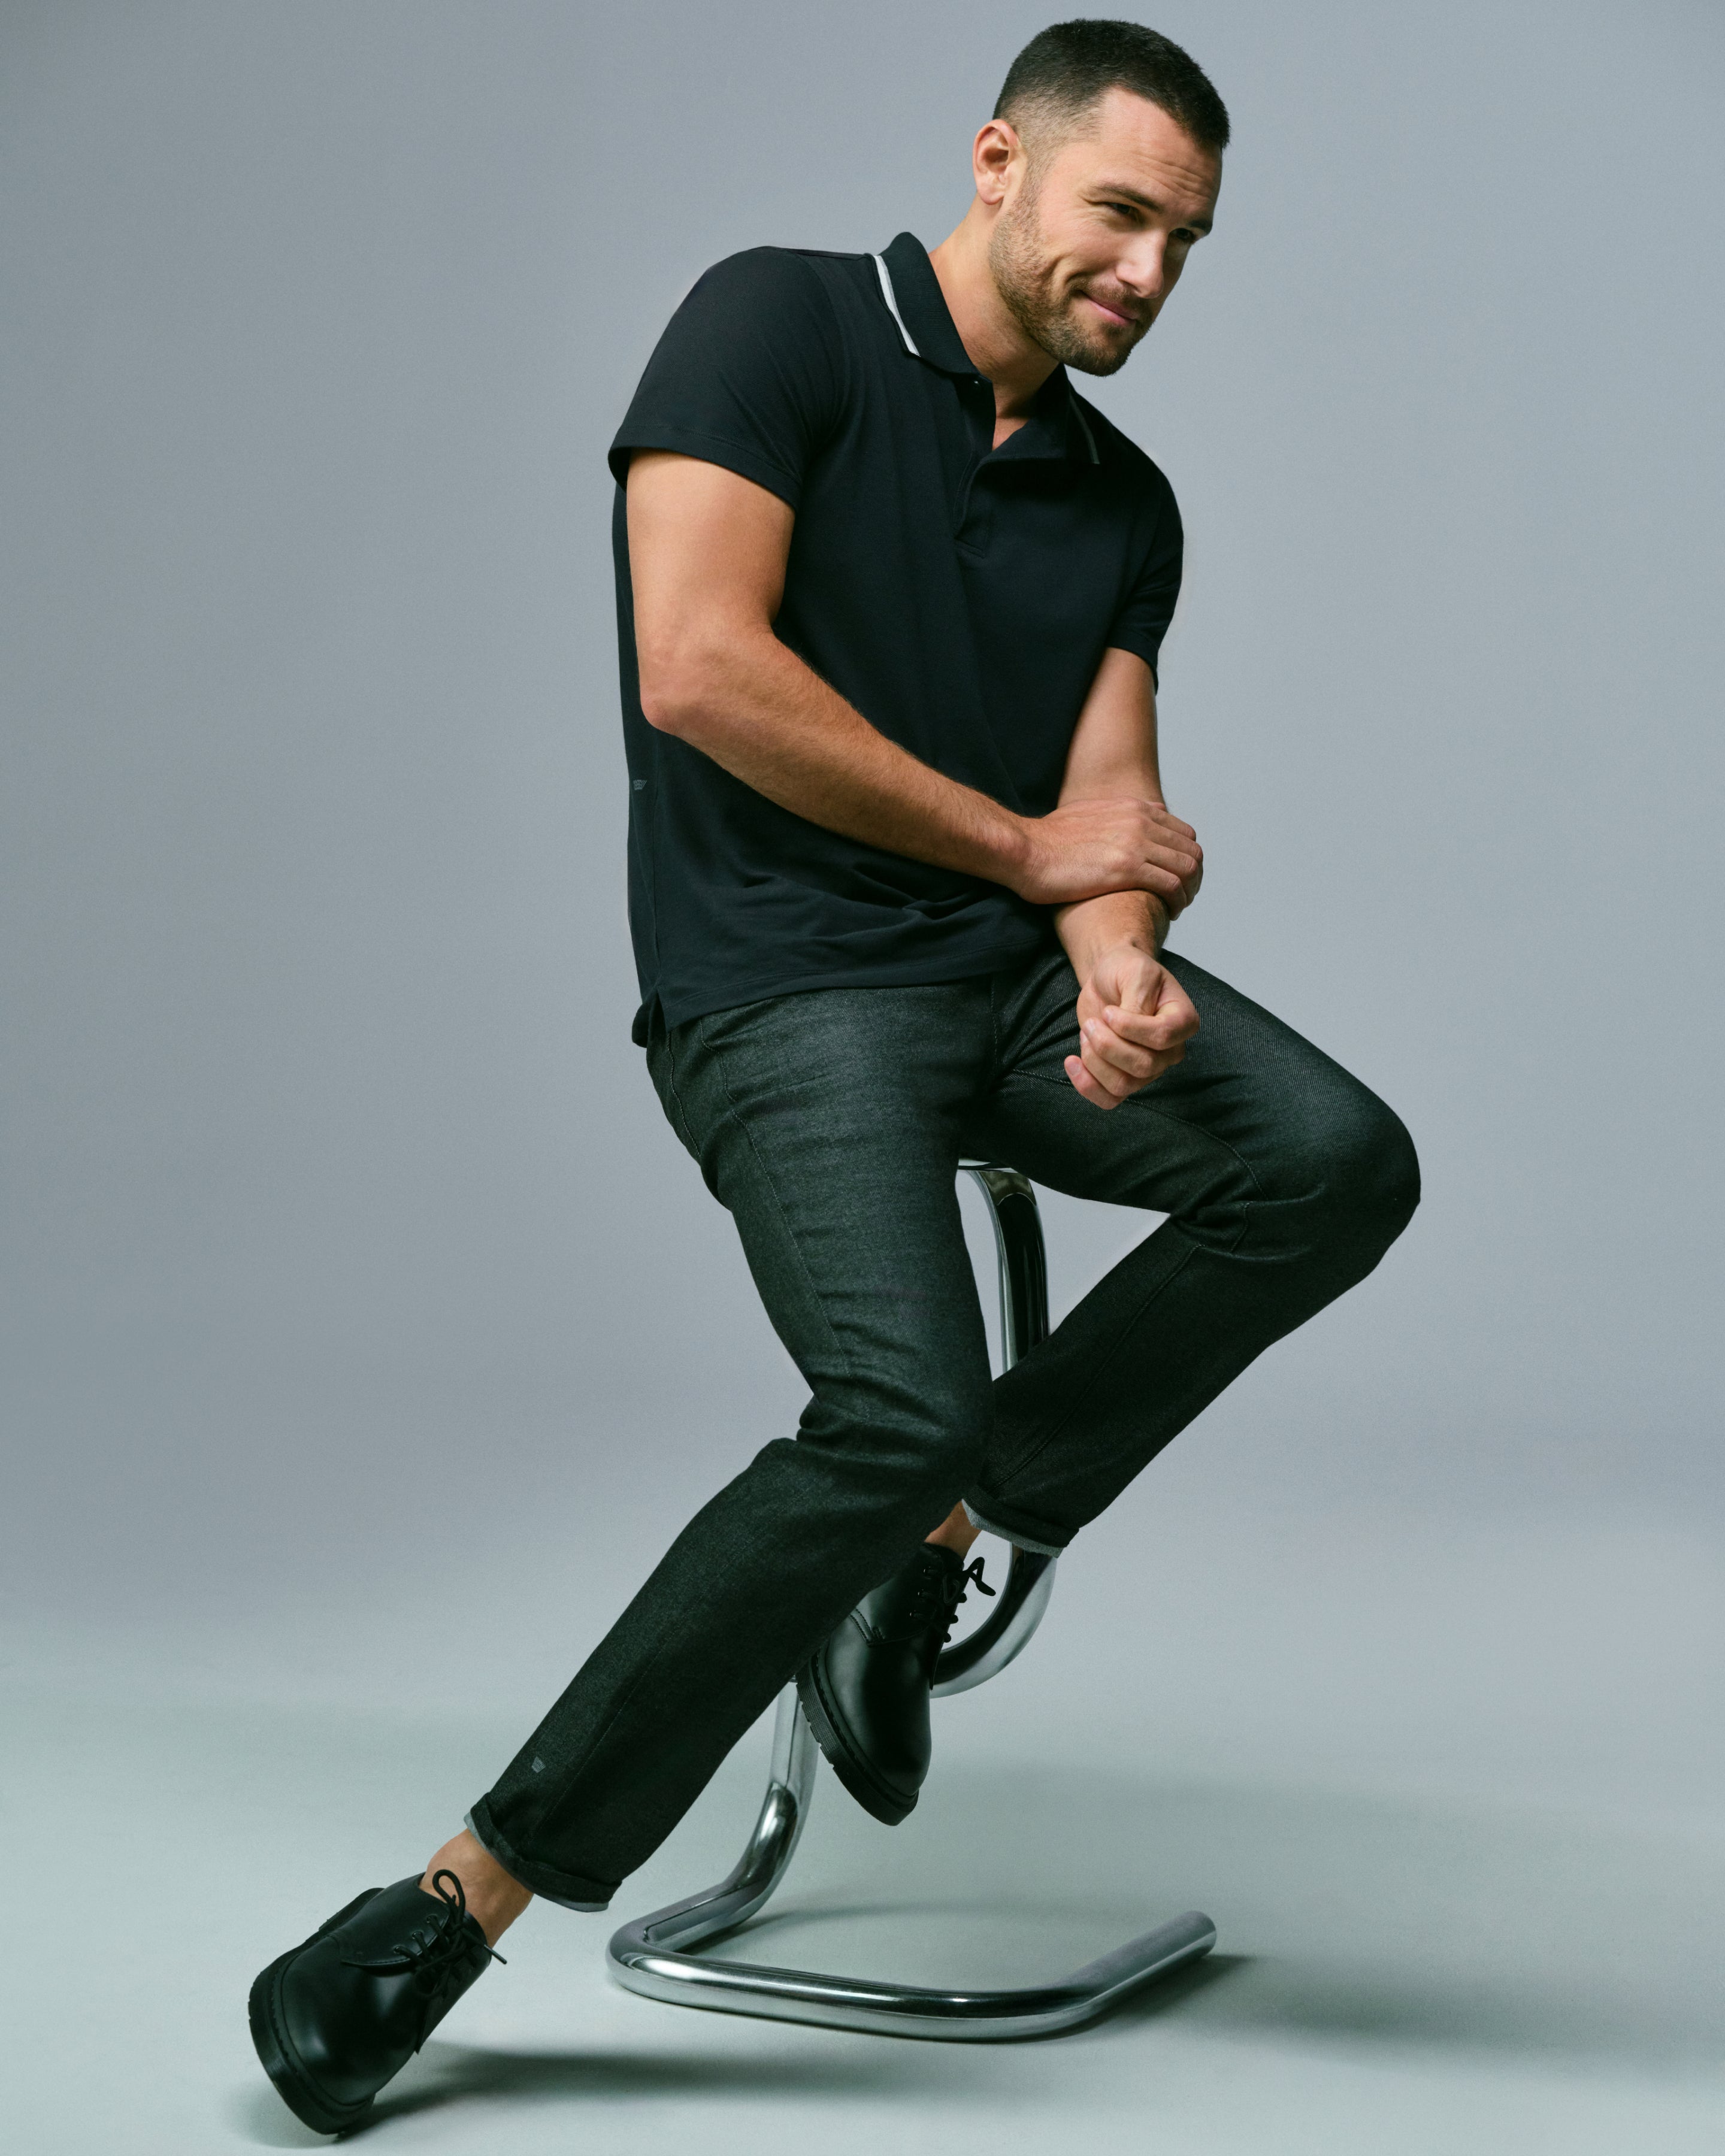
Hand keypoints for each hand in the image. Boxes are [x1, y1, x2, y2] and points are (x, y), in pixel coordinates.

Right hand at [1009, 796, 1201, 910]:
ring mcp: (1136, 843)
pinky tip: (1169, 913)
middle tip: (1182, 897)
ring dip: (1189, 891)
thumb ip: (1114, 814)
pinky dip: (1178, 901)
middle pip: (1191, 849)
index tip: (1175, 878)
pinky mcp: (1128, 868)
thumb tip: (1130, 814)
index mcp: (1133, 808)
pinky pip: (1172, 885)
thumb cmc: (1047, 840)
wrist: (1025, 850)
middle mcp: (1140, 821)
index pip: (1183, 831)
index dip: (1185, 858)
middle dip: (1193, 877)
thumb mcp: (1086, 813)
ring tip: (1178, 907)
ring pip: (1188, 867)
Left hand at [1064, 941, 1199, 1109]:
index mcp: (1183, 1021)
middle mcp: (1170, 1050)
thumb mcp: (1136, 972)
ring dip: (1094, 1060)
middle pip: (1143, 1066)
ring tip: (1087, 1033)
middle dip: (1107, 1044)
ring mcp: (1149, 1069)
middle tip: (1093, 1022)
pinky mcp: (1124, 1078)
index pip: (1163, 1037)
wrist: (1108, 980)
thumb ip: (1138, 997)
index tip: (1109, 1011)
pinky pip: (1109, 1099)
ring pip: (1123, 1085)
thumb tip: (1129, 1026)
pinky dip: (1086, 1085)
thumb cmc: (1127, 971)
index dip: (1130, 1027)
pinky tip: (1072, 1062)